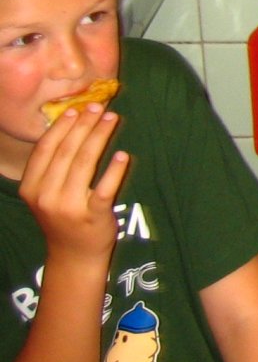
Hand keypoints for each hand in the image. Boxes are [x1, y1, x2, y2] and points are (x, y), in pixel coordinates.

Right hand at [18, 104, 127, 263]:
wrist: (73, 254)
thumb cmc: (62, 215)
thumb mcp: (46, 192)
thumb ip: (53, 166)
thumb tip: (71, 124)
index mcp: (31, 187)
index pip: (45, 149)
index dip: (61, 127)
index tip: (76, 109)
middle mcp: (46, 196)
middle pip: (67, 152)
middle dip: (84, 125)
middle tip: (99, 107)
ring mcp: (69, 207)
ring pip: (85, 164)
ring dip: (99, 137)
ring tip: (112, 119)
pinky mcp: (93, 216)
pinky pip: (105, 188)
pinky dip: (114, 171)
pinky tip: (122, 155)